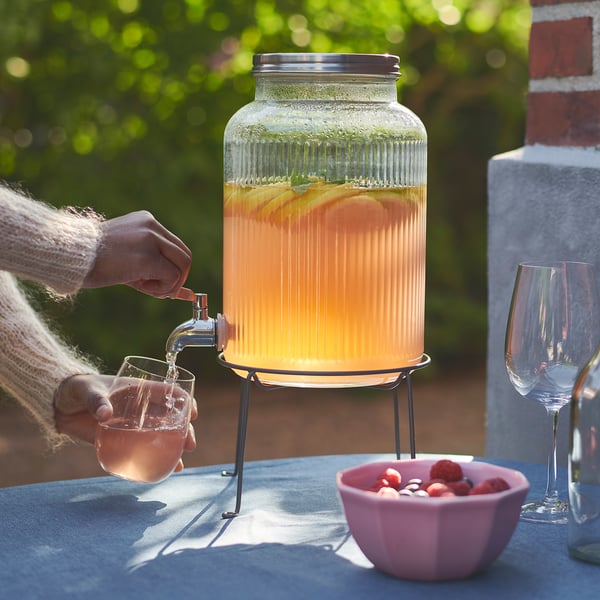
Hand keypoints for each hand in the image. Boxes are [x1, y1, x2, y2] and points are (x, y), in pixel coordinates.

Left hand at [53, 374, 197, 470]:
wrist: (60, 405)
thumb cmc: (78, 388)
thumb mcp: (88, 390)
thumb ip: (97, 400)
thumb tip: (106, 414)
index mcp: (140, 389)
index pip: (170, 392)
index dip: (185, 401)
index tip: (192, 413)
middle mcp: (142, 407)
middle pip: (172, 418)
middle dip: (185, 431)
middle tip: (190, 444)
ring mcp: (133, 425)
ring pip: (161, 436)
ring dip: (174, 448)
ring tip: (180, 462)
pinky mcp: (121, 439)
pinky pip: (142, 450)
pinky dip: (152, 460)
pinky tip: (162, 471)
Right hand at [84, 211, 194, 299]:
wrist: (69, 257)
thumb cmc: (94, 262)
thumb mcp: (130, 262)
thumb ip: (157, 273)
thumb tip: (186, 293)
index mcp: (147, 222)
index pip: (176, 247)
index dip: (173, 269)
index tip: (157, 282)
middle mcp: (152, 226)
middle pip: (185, 257)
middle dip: (176, 279)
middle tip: (157, 289)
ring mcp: (151, 240)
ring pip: (183, 266)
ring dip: (168, 284)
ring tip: (143, 286)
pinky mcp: (148, 257)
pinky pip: (172, 277)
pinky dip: (161, 289)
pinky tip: (139, 286)